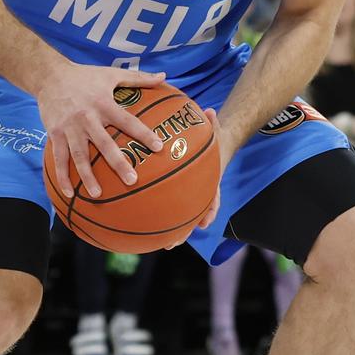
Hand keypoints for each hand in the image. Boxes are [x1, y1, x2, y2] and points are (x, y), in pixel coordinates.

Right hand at [39, 65, 165, 198]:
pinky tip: (69, 193)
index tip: (159, 147)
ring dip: (87, 176)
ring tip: (97, 195)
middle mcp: (87, 117)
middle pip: (104, 143)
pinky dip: (62, 176)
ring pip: (80, 155)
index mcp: (104, 103)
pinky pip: (59, 158)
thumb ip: (139, 78)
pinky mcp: (54, 133)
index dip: (143, 133)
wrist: (50, 75)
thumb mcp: (112, 74)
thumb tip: (163, 76)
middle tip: (132, 180)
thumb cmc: (85, 75)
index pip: (128, 121)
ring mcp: (69, 127)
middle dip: (118, 163)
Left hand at [165, 108, 222, 249]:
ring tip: (155, 242)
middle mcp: (199, 191)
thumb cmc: (213, 138)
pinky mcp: (176, 190)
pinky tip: (139, 218)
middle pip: (191, 215)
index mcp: (209, 180)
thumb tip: (211, 110)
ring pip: (178, 214)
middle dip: (183, 230)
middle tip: (172, 243)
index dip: (208, 211)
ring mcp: (188, 193)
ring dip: (168, 229)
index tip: (204, 223)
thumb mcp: (214, 129)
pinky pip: (165, 201)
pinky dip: (156, 210)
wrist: (215, 145)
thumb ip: (212, 122)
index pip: (212, 198)